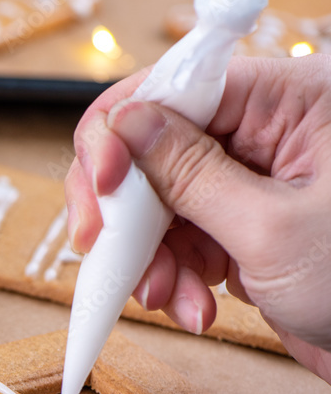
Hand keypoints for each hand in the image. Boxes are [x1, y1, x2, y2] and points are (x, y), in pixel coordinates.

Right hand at [65, 55, 330, 382]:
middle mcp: (267, 131)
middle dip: (126, 209)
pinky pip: (176, 237)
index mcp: (291, 102)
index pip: (175, 88)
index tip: (101, 189)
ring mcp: (250, 180)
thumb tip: (125, 126)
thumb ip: (190, 177)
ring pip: (156, 201)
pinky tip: (192, 305)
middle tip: (105, 249)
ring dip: (147, 257)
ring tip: (170, 297)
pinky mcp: (239, 222)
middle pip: (152, 146)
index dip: (121, 134)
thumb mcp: (271, 231)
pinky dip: (170, 275)